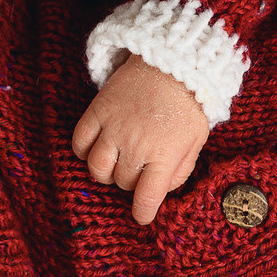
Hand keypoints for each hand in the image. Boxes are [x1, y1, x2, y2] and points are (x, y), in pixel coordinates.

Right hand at [71, 52, 209, 224]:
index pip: (145, 198)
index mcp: (164, 154)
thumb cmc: (188, 103)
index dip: (142, 213)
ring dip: (106, 171)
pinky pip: (79, 142)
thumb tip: (161, 191)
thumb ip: (180, 170)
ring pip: (96, 168)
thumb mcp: (196, 140)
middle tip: (139, 169)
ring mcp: (114, 128)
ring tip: (116, 162)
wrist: (173, 61)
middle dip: (130, 182)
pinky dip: (85, 150)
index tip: (141, 216)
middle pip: (121, 182)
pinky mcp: (98, 110)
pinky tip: (98, 147)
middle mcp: (136, 145)